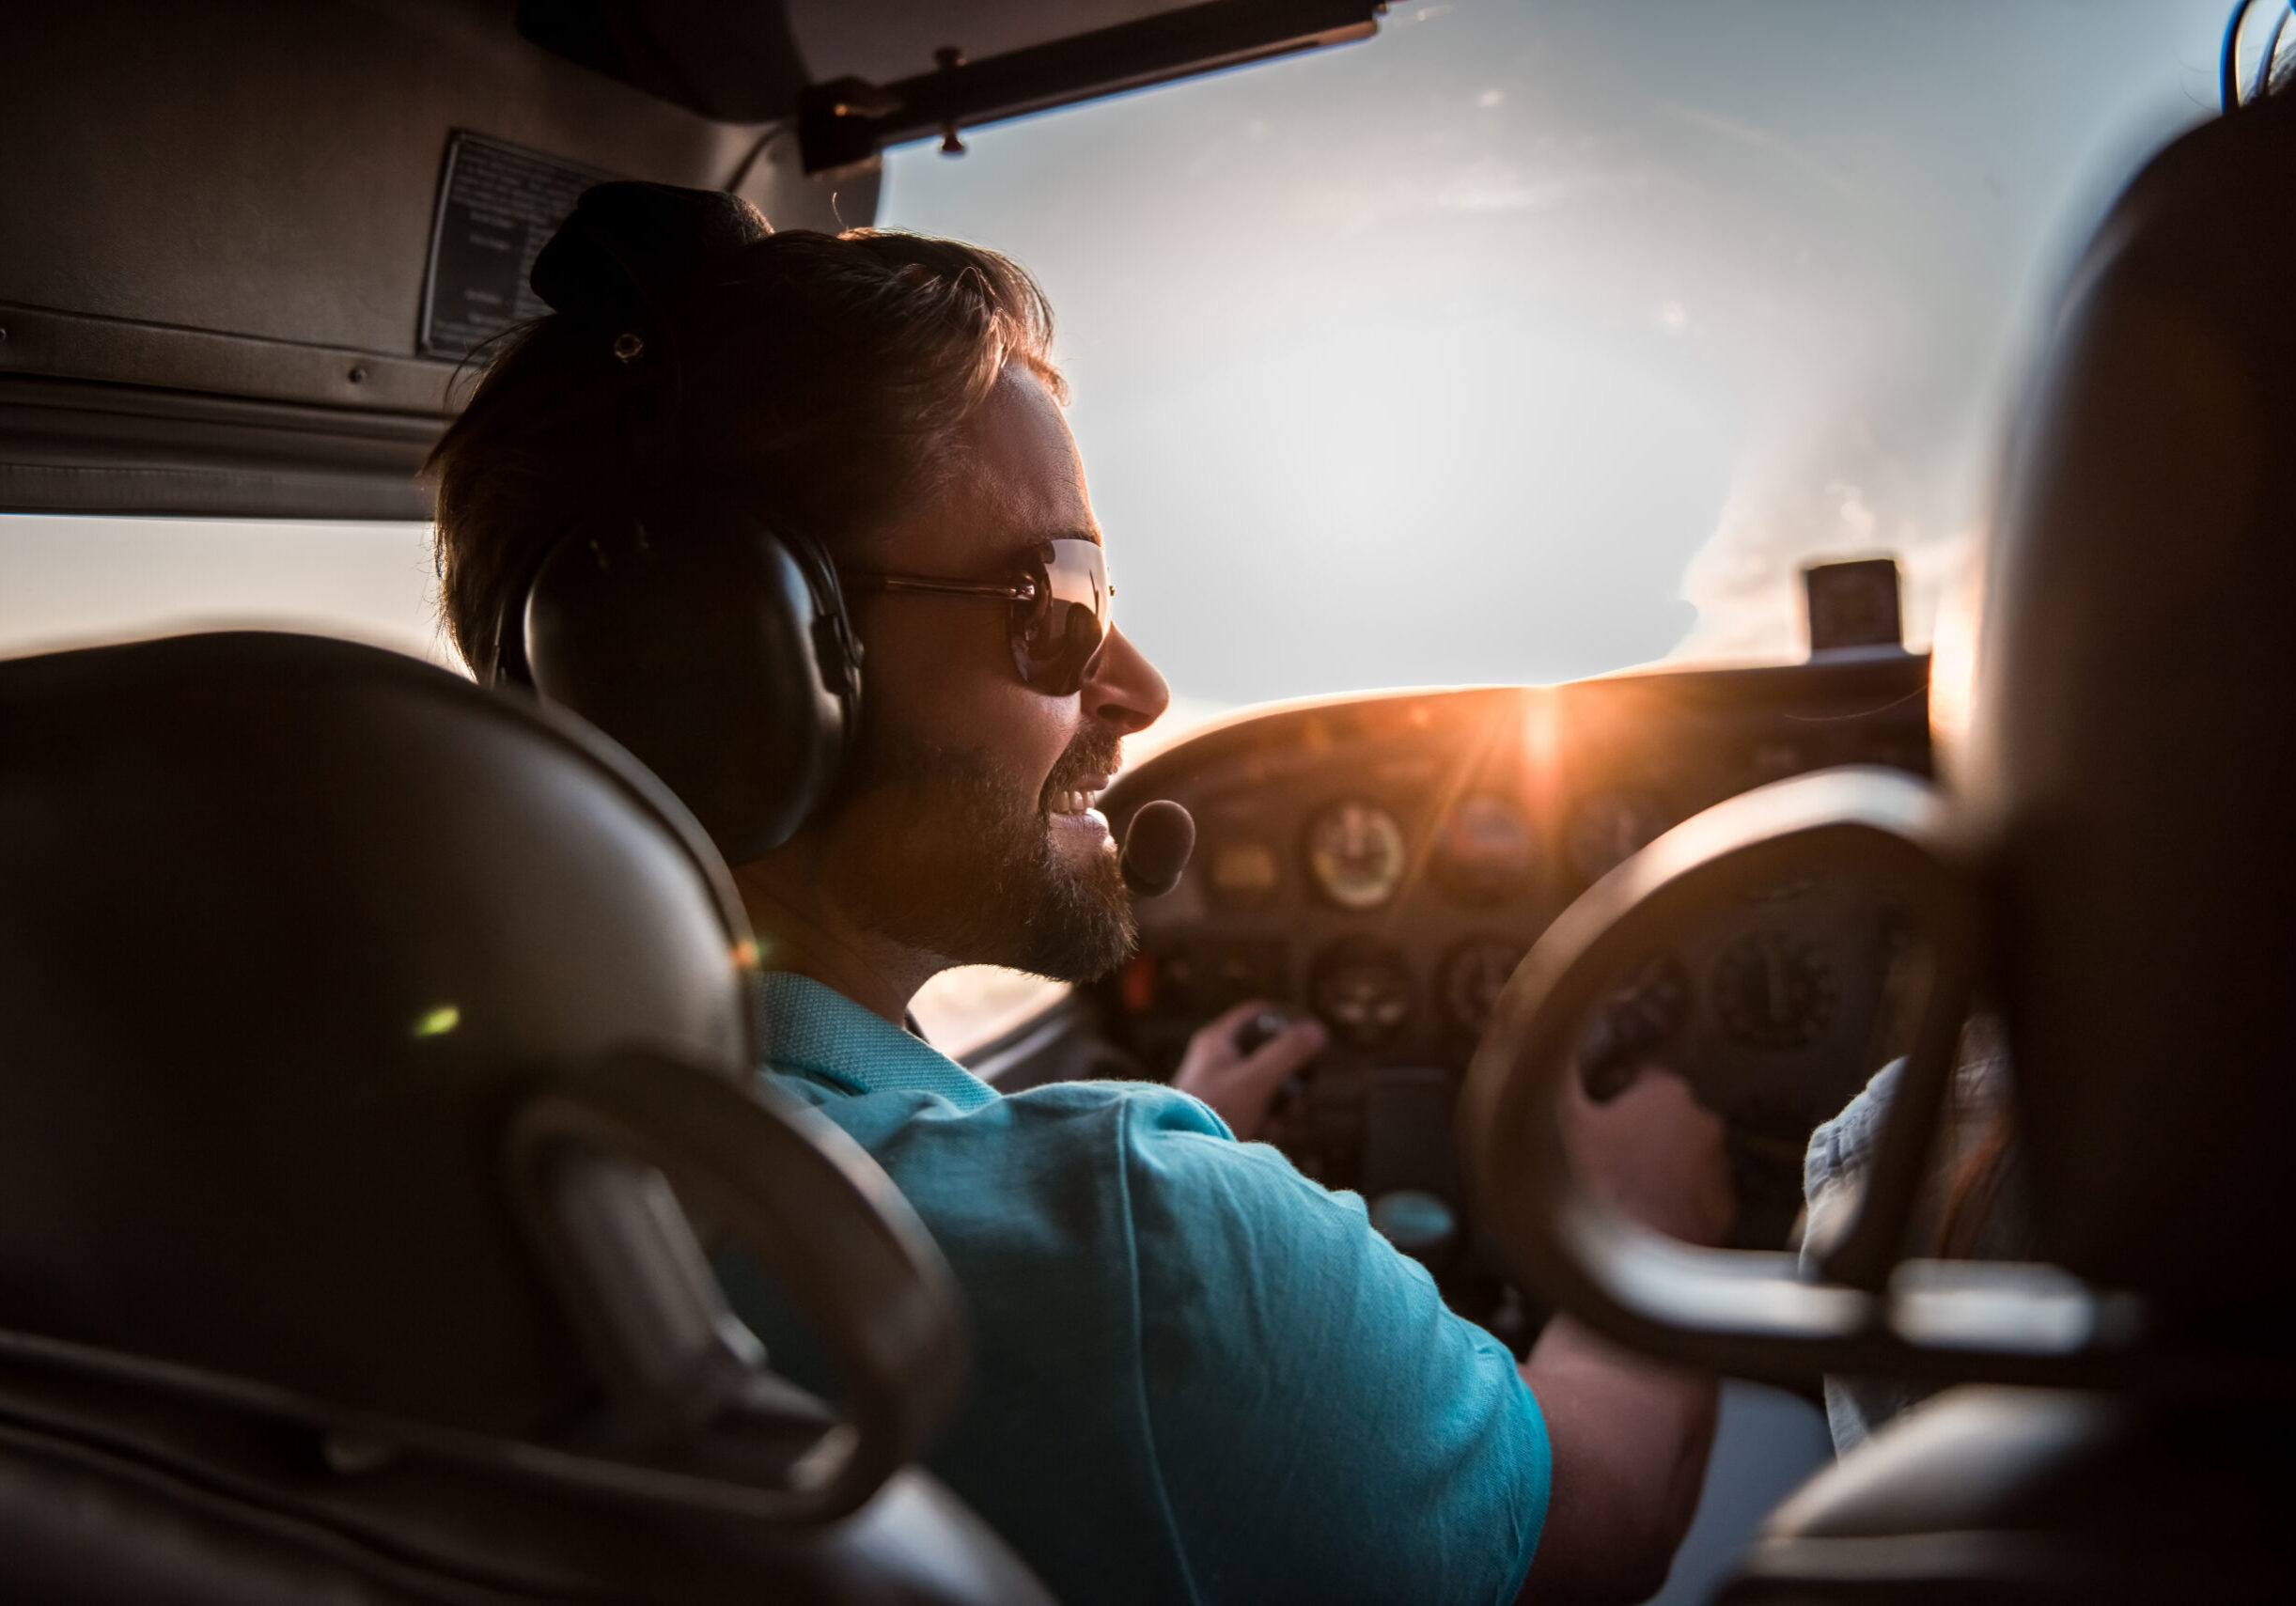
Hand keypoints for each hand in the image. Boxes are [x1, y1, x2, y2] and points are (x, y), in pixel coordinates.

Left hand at [1171, 1000, 1327, 1140]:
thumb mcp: (1254, 1081)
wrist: (1185, 1163)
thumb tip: (1318, 1030)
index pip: (1259, 1016)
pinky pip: (1265, 1111)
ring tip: (1279, 1121)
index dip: (1289, 1020)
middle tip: (1304, 1090)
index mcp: (1218, 1042)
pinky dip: (1273, 1121)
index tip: (1313, 1032)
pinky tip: (1268, 1133)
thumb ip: (1287, 1054)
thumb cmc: (1212, 1114)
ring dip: (1286, 1104)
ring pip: (1273, 1086)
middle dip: (1294, 1076)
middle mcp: (1221, 1062)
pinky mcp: (1232, 1117)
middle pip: (1272, 1054)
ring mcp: (1226, 1091)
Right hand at [1558, 1063, 1733, 1245]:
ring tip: (1626, 1189)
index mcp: (1667, 1093)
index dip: (1617, 1096)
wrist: (1622, 1259)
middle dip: (1643, 1130)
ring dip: (1662, 1165)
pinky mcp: (1722, 1210)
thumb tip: (1552, 1047)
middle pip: (1668, 1117)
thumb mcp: (1563, 1119)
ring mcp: (1718, 1168)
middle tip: (1608, 1155)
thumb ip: (1561, 1074)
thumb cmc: (1590, 1181)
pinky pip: (1697, 1194)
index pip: (1644, 1078)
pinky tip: (1647, 1213)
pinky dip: (1677, 1199)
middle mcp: (1703, 1123)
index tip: (1598, 1115)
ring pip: (1686, 1155)